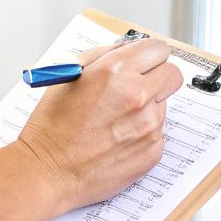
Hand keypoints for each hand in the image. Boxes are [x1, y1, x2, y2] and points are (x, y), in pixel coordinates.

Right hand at [12, 37, 184, 213]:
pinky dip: (143, 134)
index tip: (144, 63)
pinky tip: (118, 139)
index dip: (149, 55)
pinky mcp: (153, 150)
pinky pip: (159, 133)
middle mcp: (137, 95)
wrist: (48, 171)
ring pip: (164, 105)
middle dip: (157, 77)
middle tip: (138, 88)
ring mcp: (149, 125)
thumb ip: (103, 56)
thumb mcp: (69, 75)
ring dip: (147, 108)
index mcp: (116, 71)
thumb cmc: (52, 126)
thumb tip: (127, 50)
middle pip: (172, 74)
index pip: (158, 49)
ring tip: (116, 121)